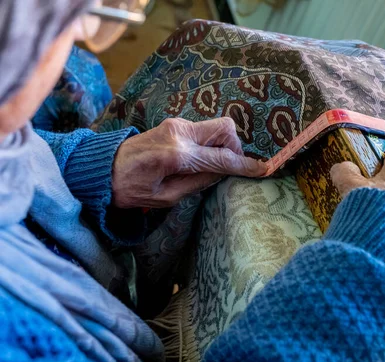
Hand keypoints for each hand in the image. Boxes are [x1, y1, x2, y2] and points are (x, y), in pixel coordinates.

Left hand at [112, 117, 265, 207]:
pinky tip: (200, 158)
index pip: (222, 158)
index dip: (245, 165)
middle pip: (226, 129)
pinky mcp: (173, 123)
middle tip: (229, 166)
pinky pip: (204, 129)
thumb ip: (199, 182)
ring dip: (223, 144)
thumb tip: (224, 172)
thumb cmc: (132, 190)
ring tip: (212, 165)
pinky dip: (211, 142)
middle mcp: (180, 133)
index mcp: (178, 155)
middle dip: (236, 147)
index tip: (264, 169)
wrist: (102, 169)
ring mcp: (176, 124)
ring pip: (217, 126)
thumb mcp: (167, 197)